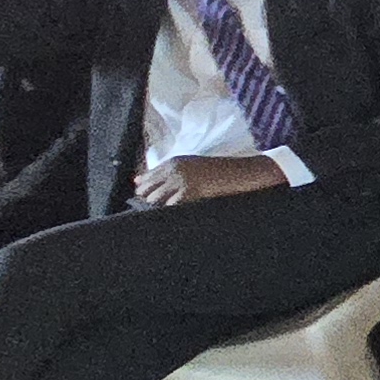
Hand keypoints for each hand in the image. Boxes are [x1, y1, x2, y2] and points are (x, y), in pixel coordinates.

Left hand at [133, 153, 285, 207]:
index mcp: (173, 163)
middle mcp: (174, 170)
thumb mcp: (190, 167)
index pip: (144, 180)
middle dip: (148, 203)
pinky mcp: (189, 193)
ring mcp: (181, 181)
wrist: (242, 173)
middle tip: (159, 211)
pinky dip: (169, 214)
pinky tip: (178, 216)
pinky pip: (168, 207)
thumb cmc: (219, 172)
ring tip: (167, 216)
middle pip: (145, 192)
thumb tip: (137, 181)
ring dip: (158, 210)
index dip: (144, 194)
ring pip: (154, 201)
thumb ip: (164, 173)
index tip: (148, 203)